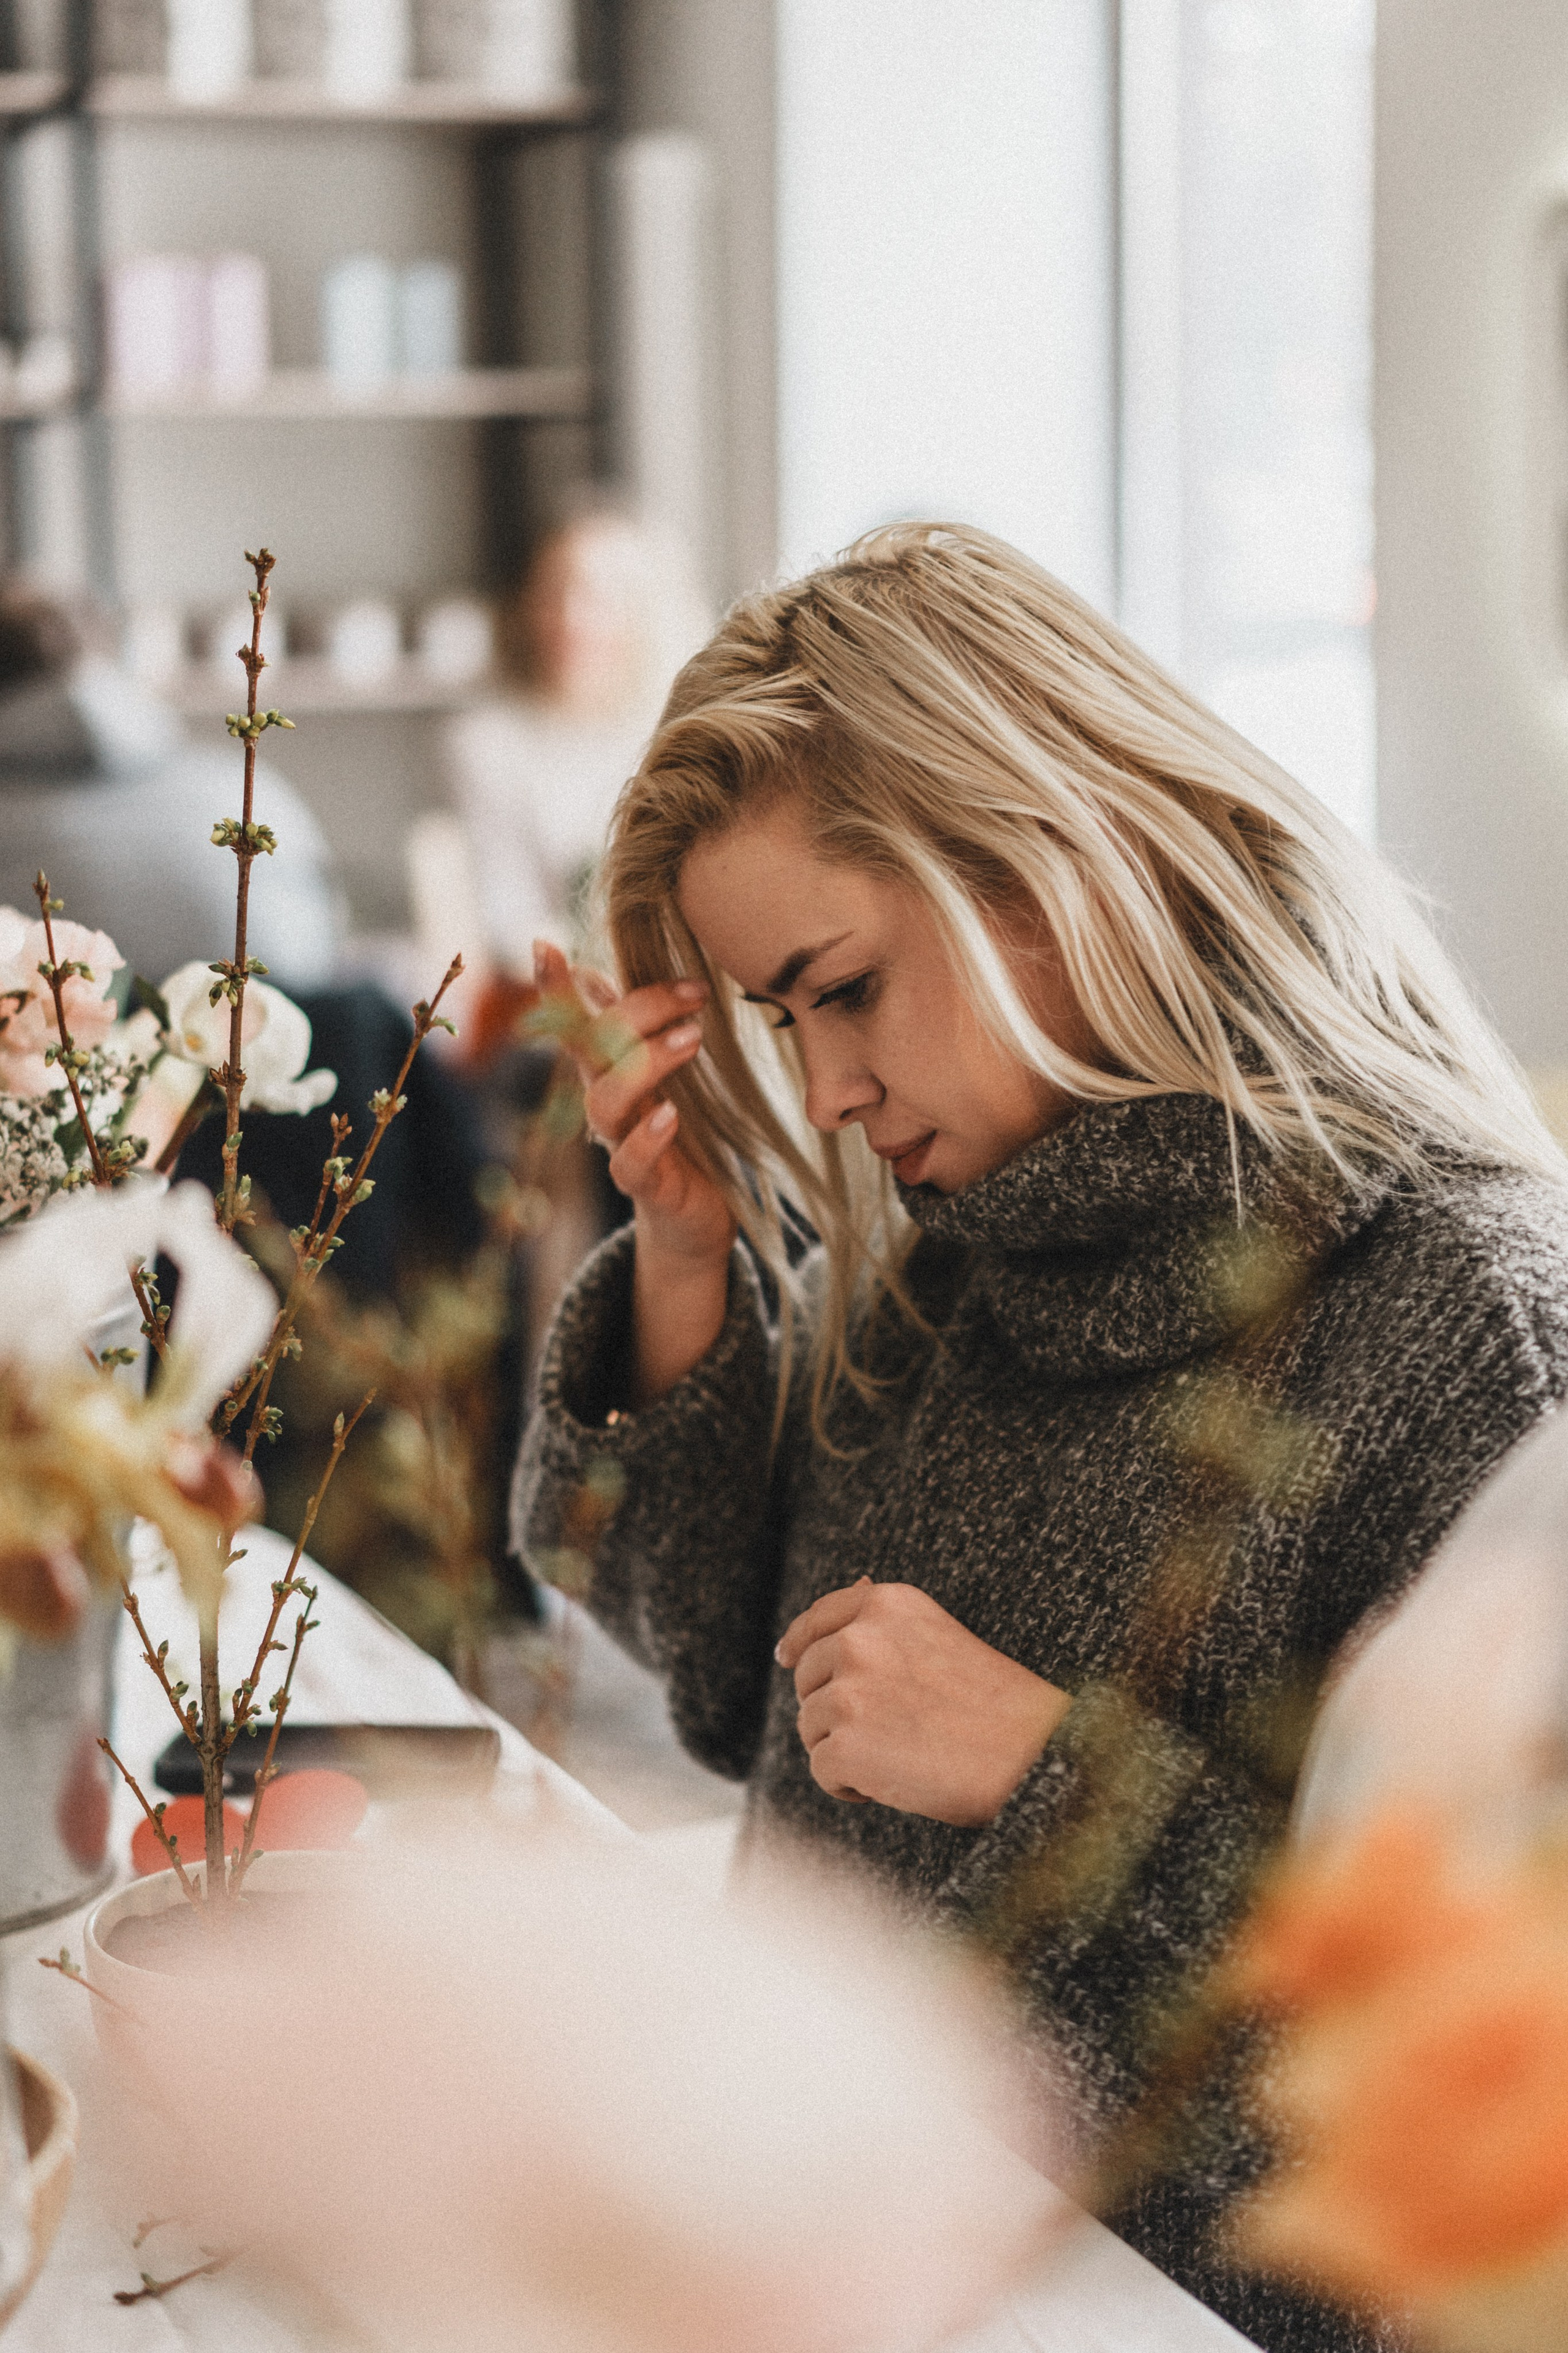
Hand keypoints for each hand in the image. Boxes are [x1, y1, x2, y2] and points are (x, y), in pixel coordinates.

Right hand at [535, 941, 736, 1401]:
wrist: (692, 1219)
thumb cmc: (680, 1136)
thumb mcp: (658, 1074)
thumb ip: (631, 1025)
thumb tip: (597, 968)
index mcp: (609, 1071)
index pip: (577, 1021)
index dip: (555, 987)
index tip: (544, 944)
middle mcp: (607, 1105)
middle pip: (592, 1051)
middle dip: (635, 1010)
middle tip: (693, 993)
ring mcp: (622, 1145)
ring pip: (605, 1102)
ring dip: (644, 1064)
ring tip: (691, 1040)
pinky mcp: (647, 1187)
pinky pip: (630, 1164)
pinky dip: (646, 1138)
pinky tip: (669, 1115)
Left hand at [775, 1579, 1070, 1826]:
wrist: (1030, 1757)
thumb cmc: (996, 1707)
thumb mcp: (939, 1638)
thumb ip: (887, 1625)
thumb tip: (850, 1594)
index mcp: (889, 1604)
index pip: (821, 1616)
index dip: (800, 1640)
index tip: (787, 1657)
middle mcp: (860, 1638)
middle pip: (808, 1677)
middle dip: (834, 1708)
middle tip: (892, 1732)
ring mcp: (849, 1691)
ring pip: (812, 1726)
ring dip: (846, 1749)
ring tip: (903, 1756)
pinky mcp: (845, 1744)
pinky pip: (822, 1770)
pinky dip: (849, 1787)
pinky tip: (892, 1783)